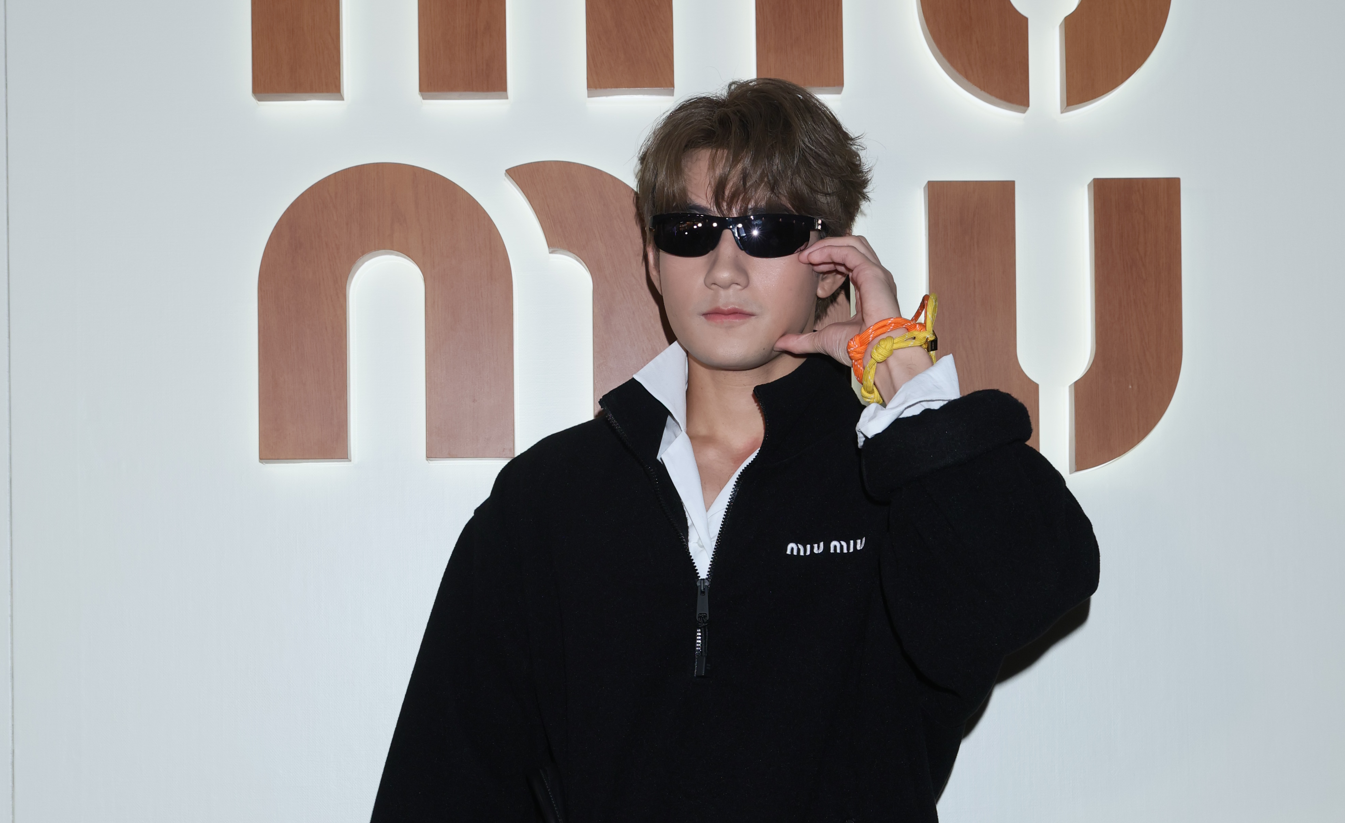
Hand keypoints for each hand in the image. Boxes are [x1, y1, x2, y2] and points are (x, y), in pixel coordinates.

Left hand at [774, 236, 931, 400]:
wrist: (874, 356)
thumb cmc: (859, 350)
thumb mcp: (823, 340)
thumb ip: (802, 340)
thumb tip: (781, 343)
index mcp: (869, 290)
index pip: (850, 262)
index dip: (828, 260)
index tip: (808, 267)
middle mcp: (876, 279)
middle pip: (852, 247)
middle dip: (827, 249)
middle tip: (805, 258)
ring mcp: (876, 275)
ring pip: (853, 243)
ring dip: (827, 245)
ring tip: (807, 256)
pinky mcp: (873, 274)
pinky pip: (849, 251)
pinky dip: (830, 250)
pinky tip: (813, 258)